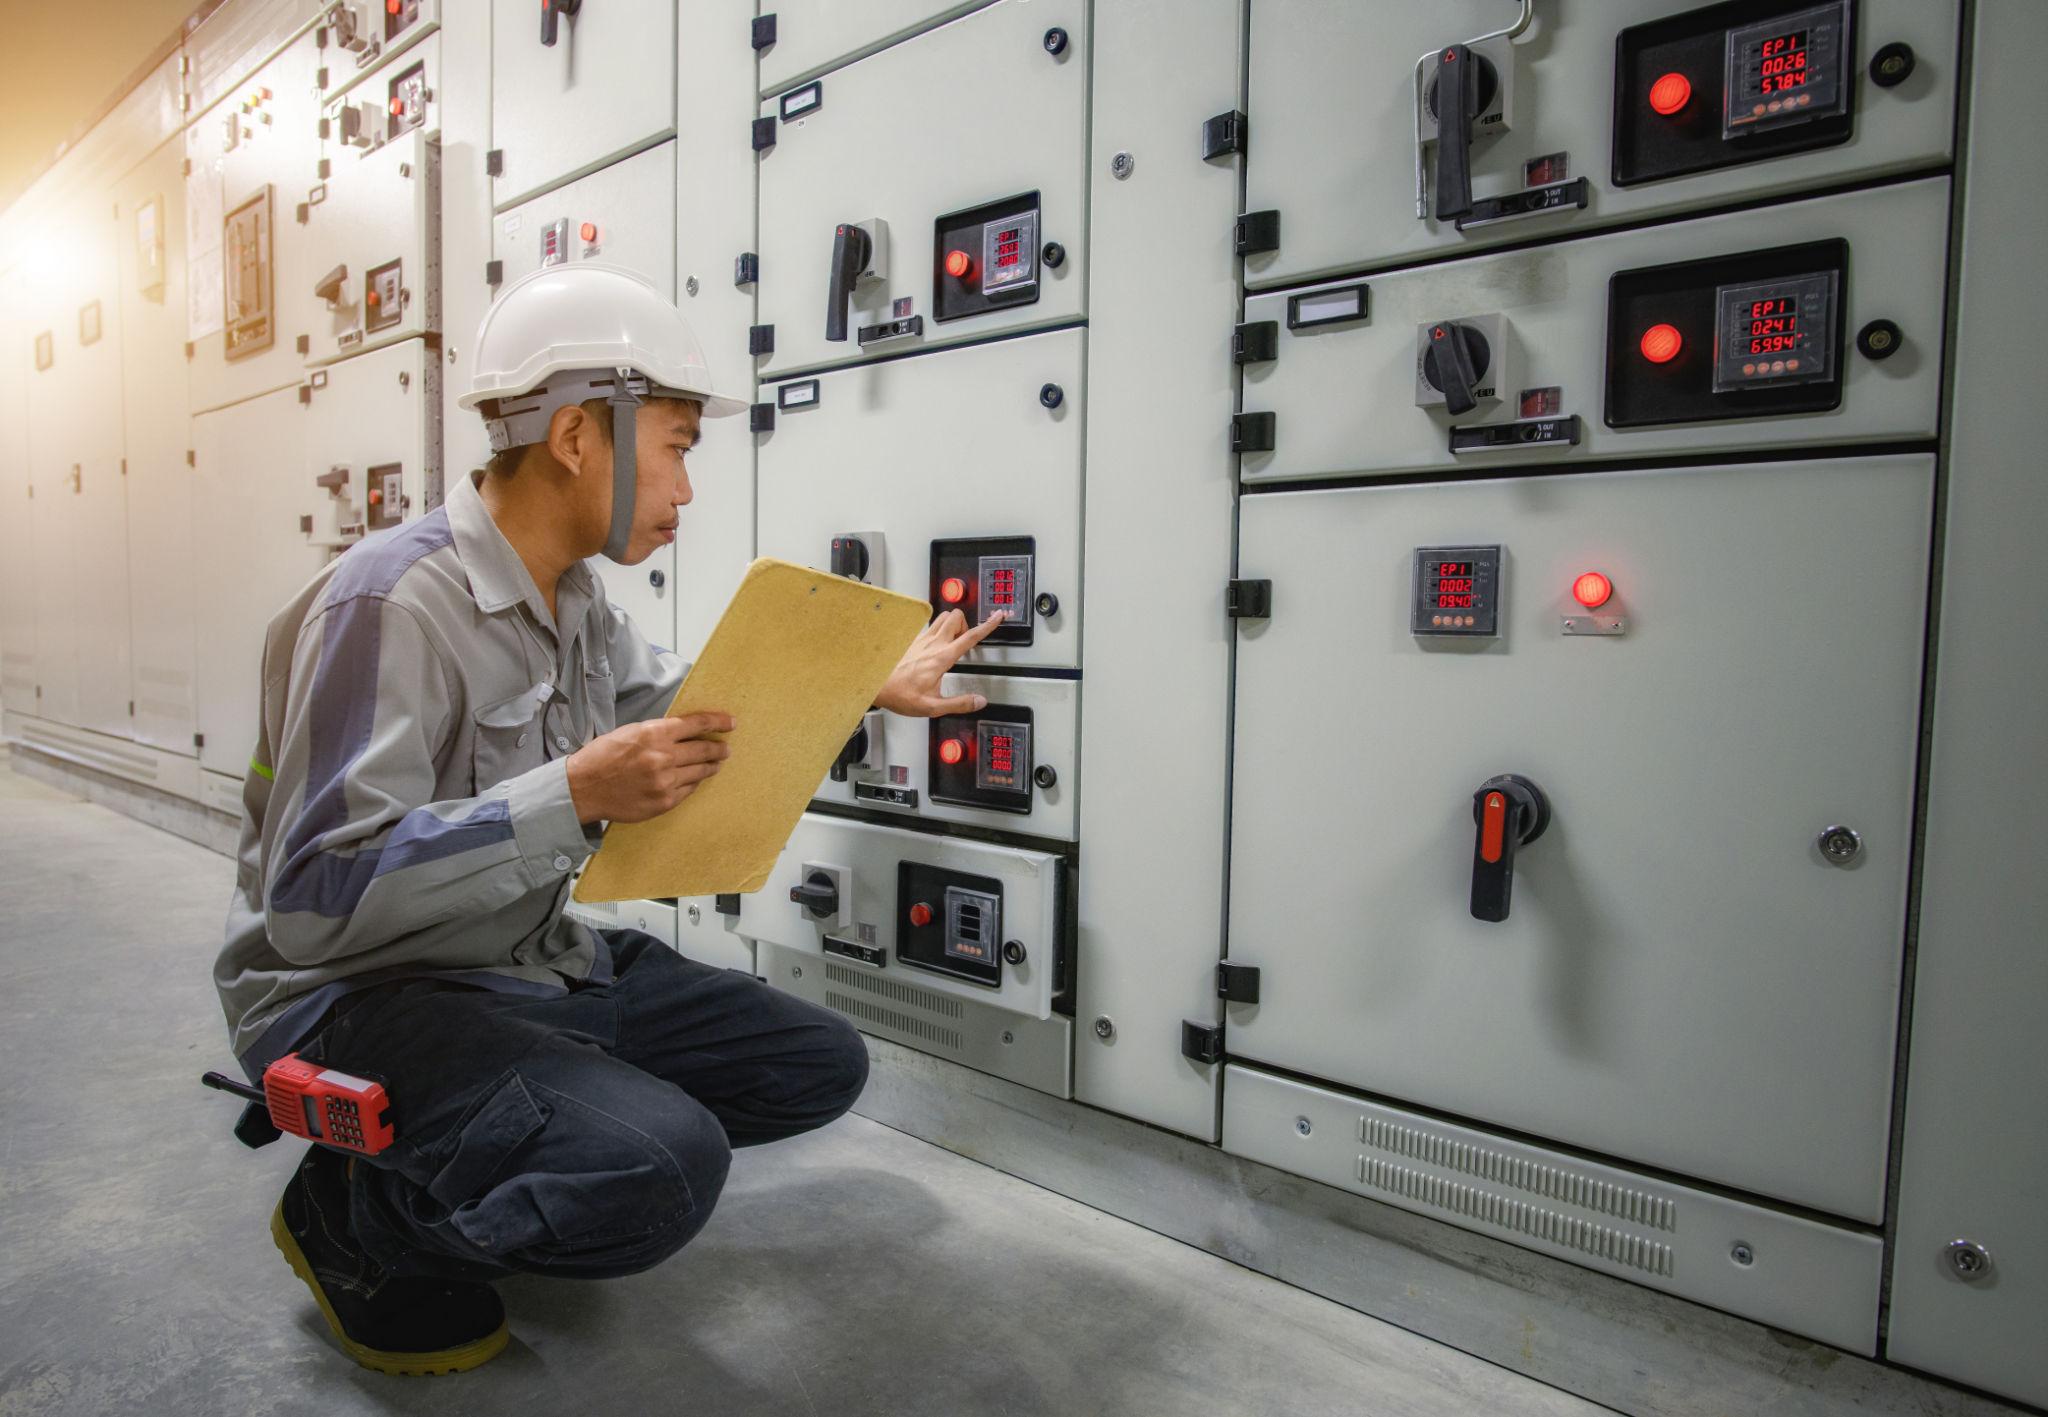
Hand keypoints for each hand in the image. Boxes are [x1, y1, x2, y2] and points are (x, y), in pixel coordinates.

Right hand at [565, 712, 733, 823]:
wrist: (583, 788)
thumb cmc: (602, 757)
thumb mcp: (630, 732)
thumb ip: (659, 733)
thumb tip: (684, 733)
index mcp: (654, 733)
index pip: (697, 724)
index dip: (718, 722)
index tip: (731, 723)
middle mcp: (664, 756)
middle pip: (704, 750)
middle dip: (719, 749)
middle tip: (726, 748)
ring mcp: (666, 781)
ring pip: (700, 772)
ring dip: (711, 767)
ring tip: (716, 764)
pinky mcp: (664, 801)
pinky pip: (688, 790)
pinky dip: (693, 783)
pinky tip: (695, 779)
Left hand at [875, 610, 1007, 716]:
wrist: (876, 686)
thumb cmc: (901, 694)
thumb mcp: (933, 706)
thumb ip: (959, 703)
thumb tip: (979, 701)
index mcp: (942, 658)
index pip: (970, 636)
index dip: (987, 625)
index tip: (998, 616)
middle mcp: (932, 644)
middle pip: (956, 617)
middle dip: (967, 624)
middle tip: (967, 641)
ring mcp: (921, 640)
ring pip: (943, 617)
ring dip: (953, 625)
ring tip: (954, 643)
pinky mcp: (913, 641)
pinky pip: (931, 627)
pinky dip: (940, 631)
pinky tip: (937, 648)